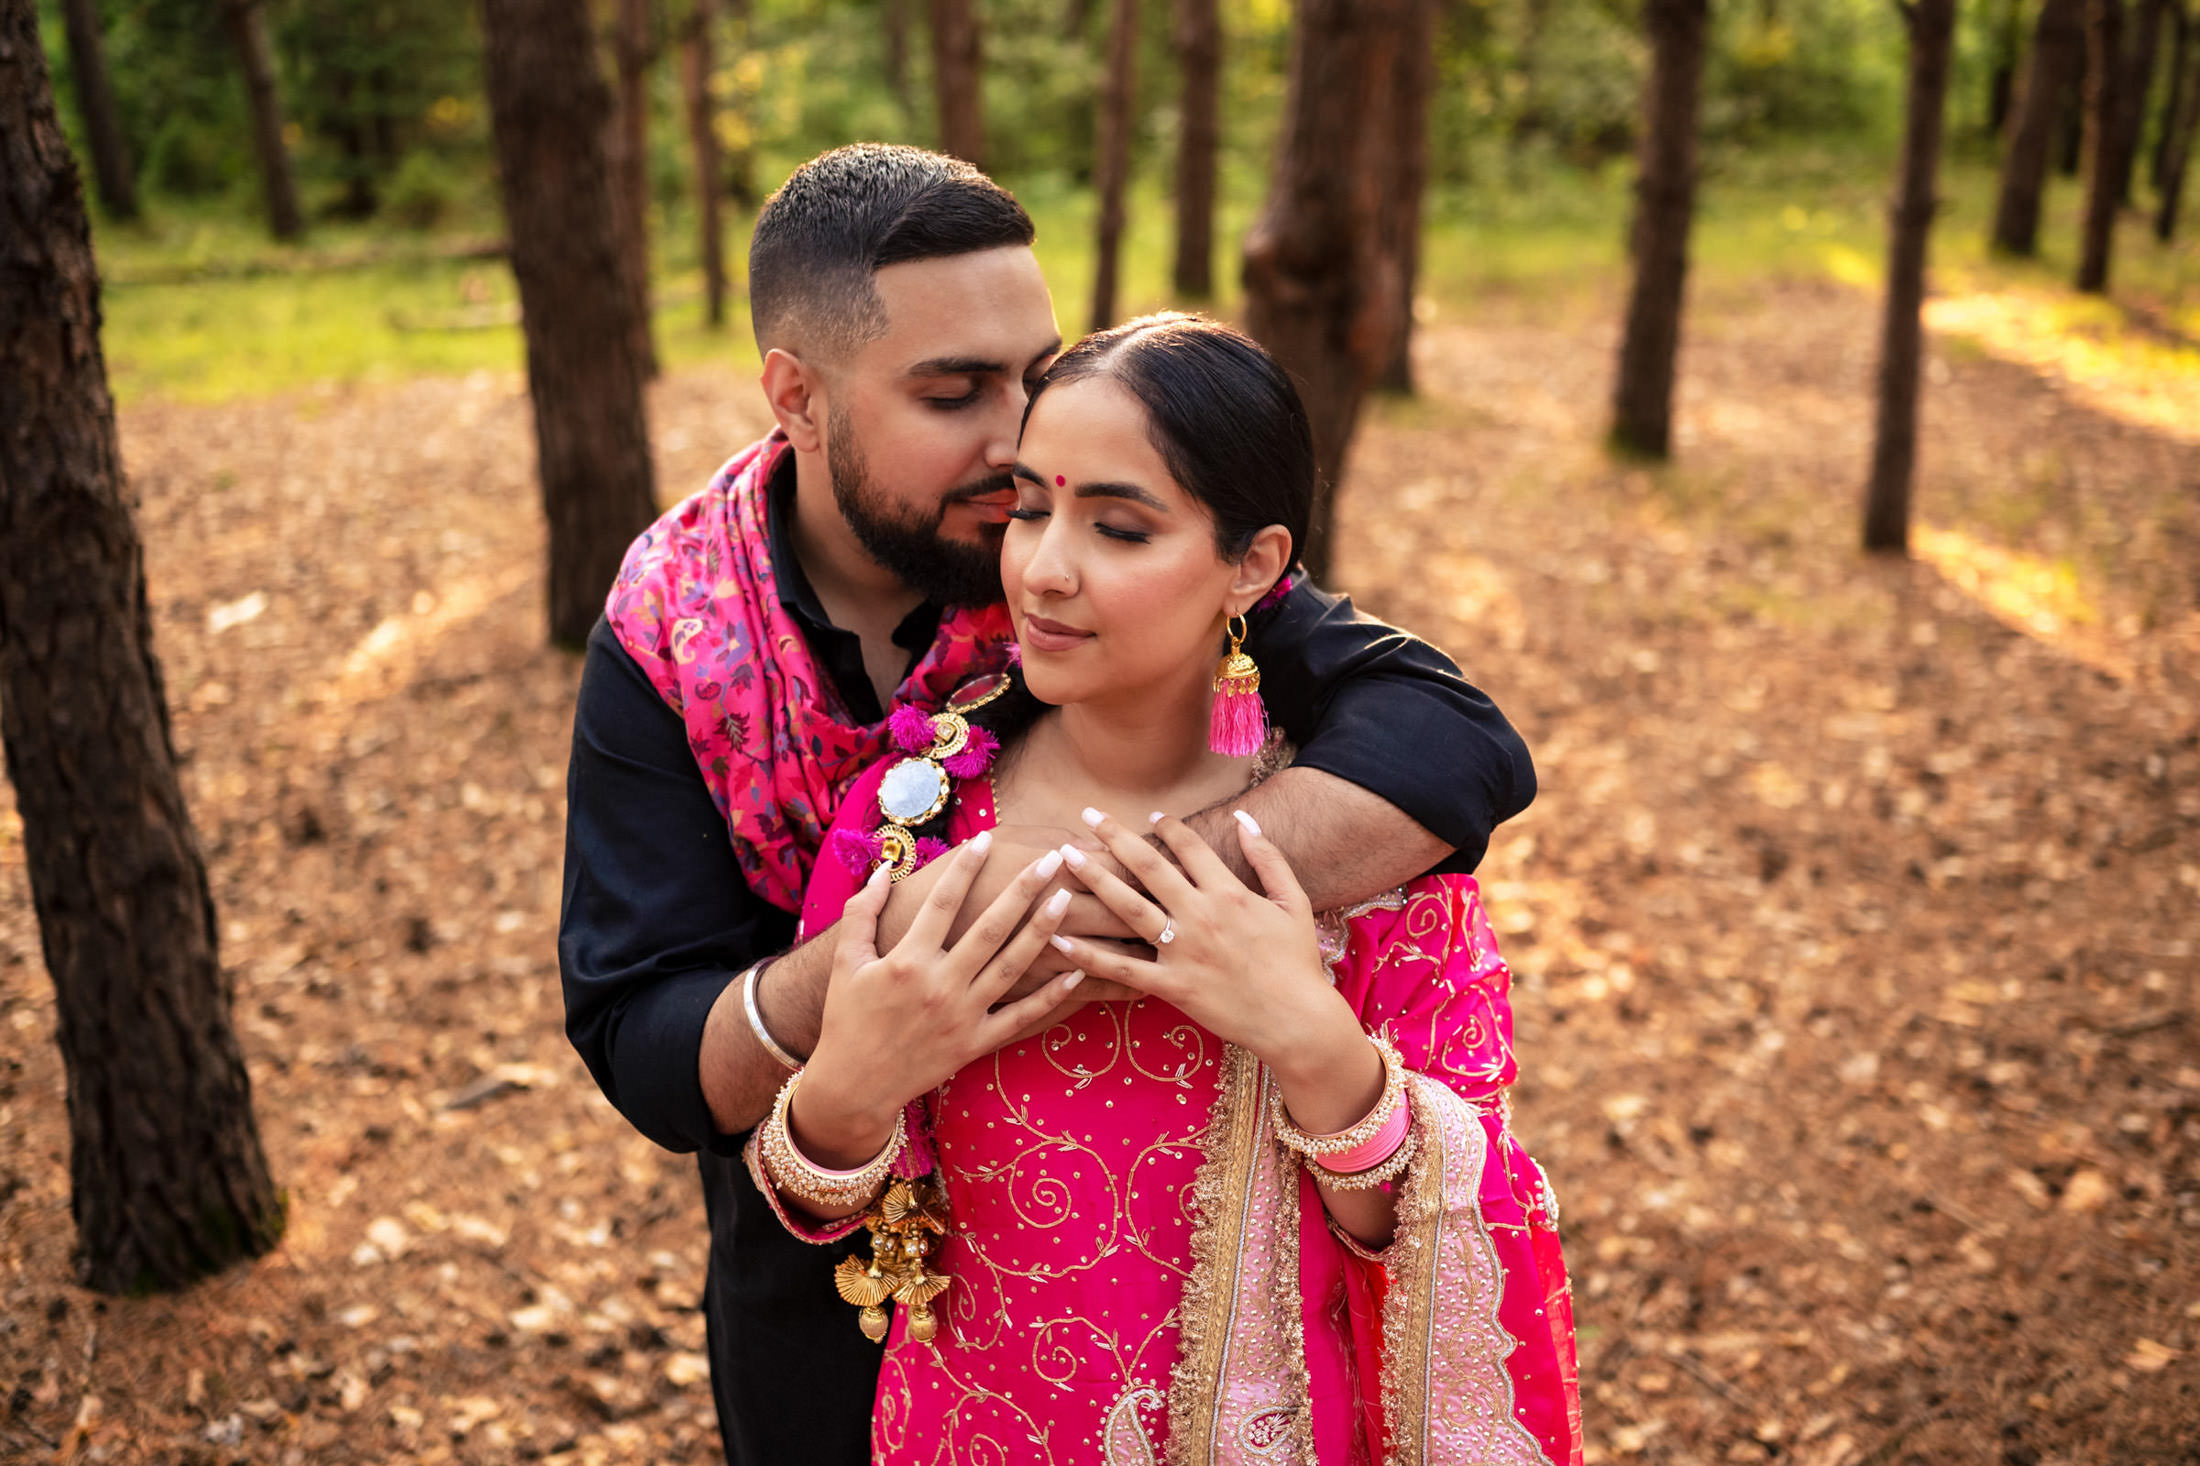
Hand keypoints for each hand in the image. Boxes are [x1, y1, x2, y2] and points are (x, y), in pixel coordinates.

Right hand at [792, 834, 1084, 1165]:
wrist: (854, 1085)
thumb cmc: (846, 1018)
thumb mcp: (845, 962)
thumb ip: (862, 912)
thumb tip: (885, 868)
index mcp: (907, 961)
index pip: (943, 903)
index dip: (966, 868)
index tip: (987, 839)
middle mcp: (939, 985)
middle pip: (990, 928)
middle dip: (1023, 890)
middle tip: (1050, 860)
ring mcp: (962, 1016)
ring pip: (1012, 966)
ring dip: (1042, 931)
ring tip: (1066, 899)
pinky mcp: (975, 1043)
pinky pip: (1020, 1017)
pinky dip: (1050, 997)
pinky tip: (1076, 971)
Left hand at [1045, 809, 1359, 1076]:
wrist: (1296, 1021)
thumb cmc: (1297, 961)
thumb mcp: (1293, 902)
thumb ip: (1268, 858)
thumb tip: (1243, 819)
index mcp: (1229, 893)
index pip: (1189, 847)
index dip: (1167, 827)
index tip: (1149, 816)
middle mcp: (1200, 916)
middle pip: (1148, 867)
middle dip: (1114, 837)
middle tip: (1087, 815)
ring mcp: (1182, 952)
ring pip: (1128, 907)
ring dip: (1095, 878)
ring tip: (1066, 858)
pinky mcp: (1172, 986)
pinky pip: (1122, 968)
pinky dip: (1089, 955)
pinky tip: (1059, 939)